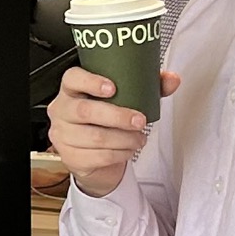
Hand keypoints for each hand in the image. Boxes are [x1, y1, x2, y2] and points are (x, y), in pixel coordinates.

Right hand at [43, 66, 176, 199]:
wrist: (94, 156)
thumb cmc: (105, 122)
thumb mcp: (125, 101)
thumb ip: (148, 88)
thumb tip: (172, 79)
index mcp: (71, 89)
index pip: (72, 78)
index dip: (90, 82)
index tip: (112, 88)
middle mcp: (61, 110)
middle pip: (84, 110)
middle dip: (117, 116)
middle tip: (139, 120)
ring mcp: (62, 135)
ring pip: (95, 137)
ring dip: (123, 139)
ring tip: (139, 138)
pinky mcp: (70, 157)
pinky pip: (97, 156)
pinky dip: (119, 153)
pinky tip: (128, 149)